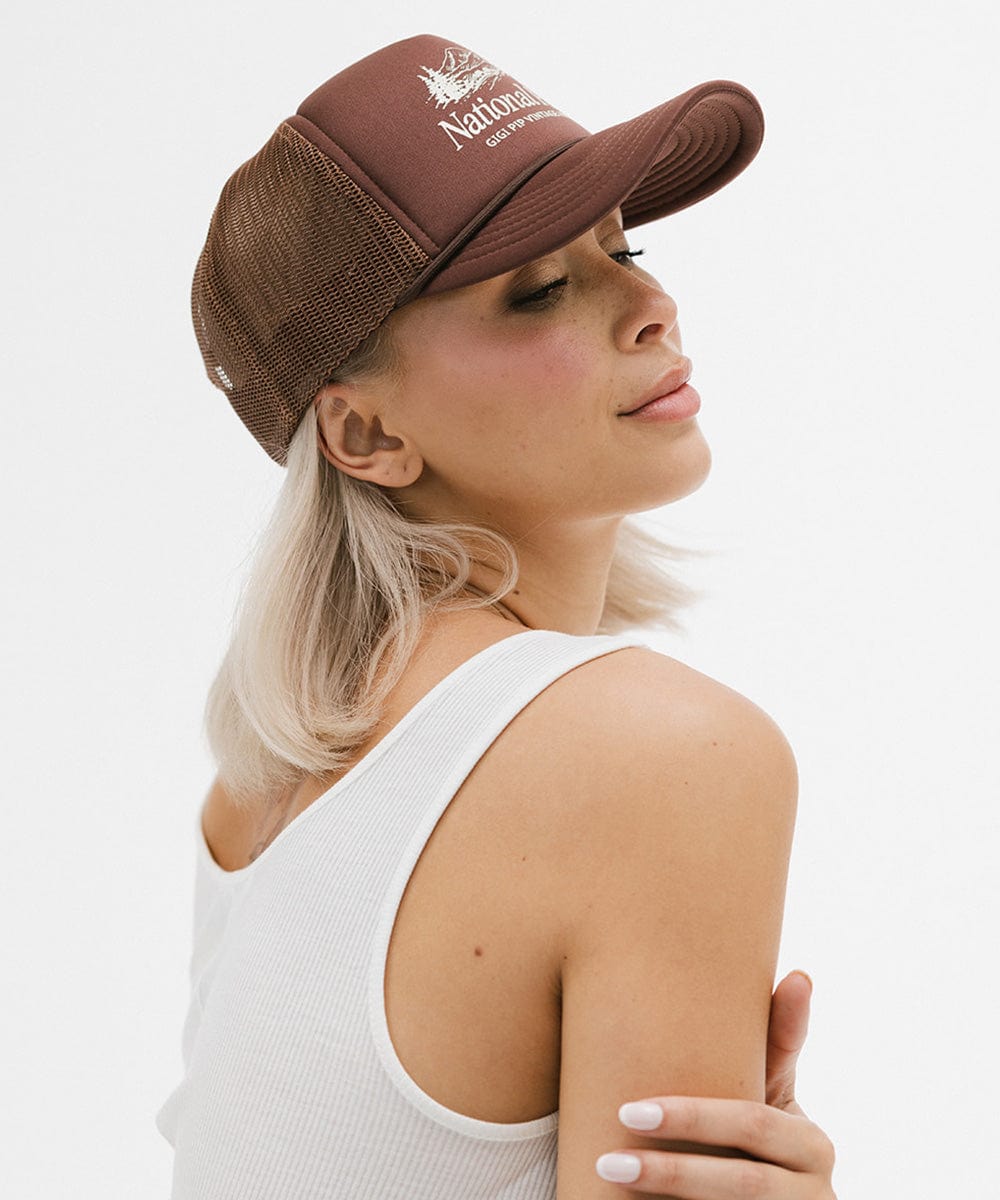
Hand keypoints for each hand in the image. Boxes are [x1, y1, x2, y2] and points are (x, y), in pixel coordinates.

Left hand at [595, 970, 836, 1196]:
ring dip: (668, 1198)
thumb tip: (801, 974)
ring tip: (610, 1180)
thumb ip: (778, 1042)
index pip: (752, 1124)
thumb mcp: (773, 1094)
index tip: (630, 1111)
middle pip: (741, 1182)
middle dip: (671, 1170)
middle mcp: (814, 1192)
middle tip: (608, 1160)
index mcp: (811, 1144)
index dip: (692, 1119)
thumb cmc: (761, 1139)